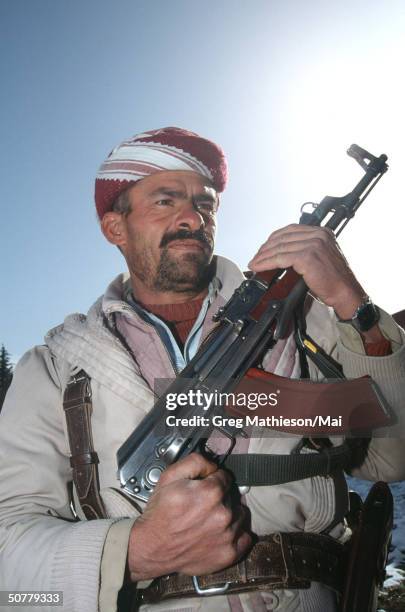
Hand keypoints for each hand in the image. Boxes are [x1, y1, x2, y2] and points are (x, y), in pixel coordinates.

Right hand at [127, 453, 251, 580]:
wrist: (152, 548)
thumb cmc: (160, 513)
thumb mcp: (169, 477)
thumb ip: (195, 462)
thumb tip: (213, 465)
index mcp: (211, 492)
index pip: (224, 476)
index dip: (213, 479)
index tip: (203, 487)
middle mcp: (223, 514)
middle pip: (232, 496)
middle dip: (220, 497)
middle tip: (202, 505)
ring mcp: (227, 536)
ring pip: (239, 515)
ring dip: (229, 515)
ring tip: (209, 520)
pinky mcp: (229, 554)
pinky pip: (245, 538)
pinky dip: (236, 535)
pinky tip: (220, 533)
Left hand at [248, 224, 365, 319]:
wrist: (345, 292)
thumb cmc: (334, 280)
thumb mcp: (320, 257)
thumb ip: (304, 250)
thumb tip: (280, 254)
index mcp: (321, 232)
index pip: (290, 230)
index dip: (272, 240)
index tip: (263, 249)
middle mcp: (318, 234)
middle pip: (282, 237)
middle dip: (265, 248)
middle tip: (255, 258)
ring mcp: (313, 244)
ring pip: (279, 248)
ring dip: (263, 257)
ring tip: (254, 264)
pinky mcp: (308, 256)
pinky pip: (280, 258)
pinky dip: (267, 263)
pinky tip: (259, 267)